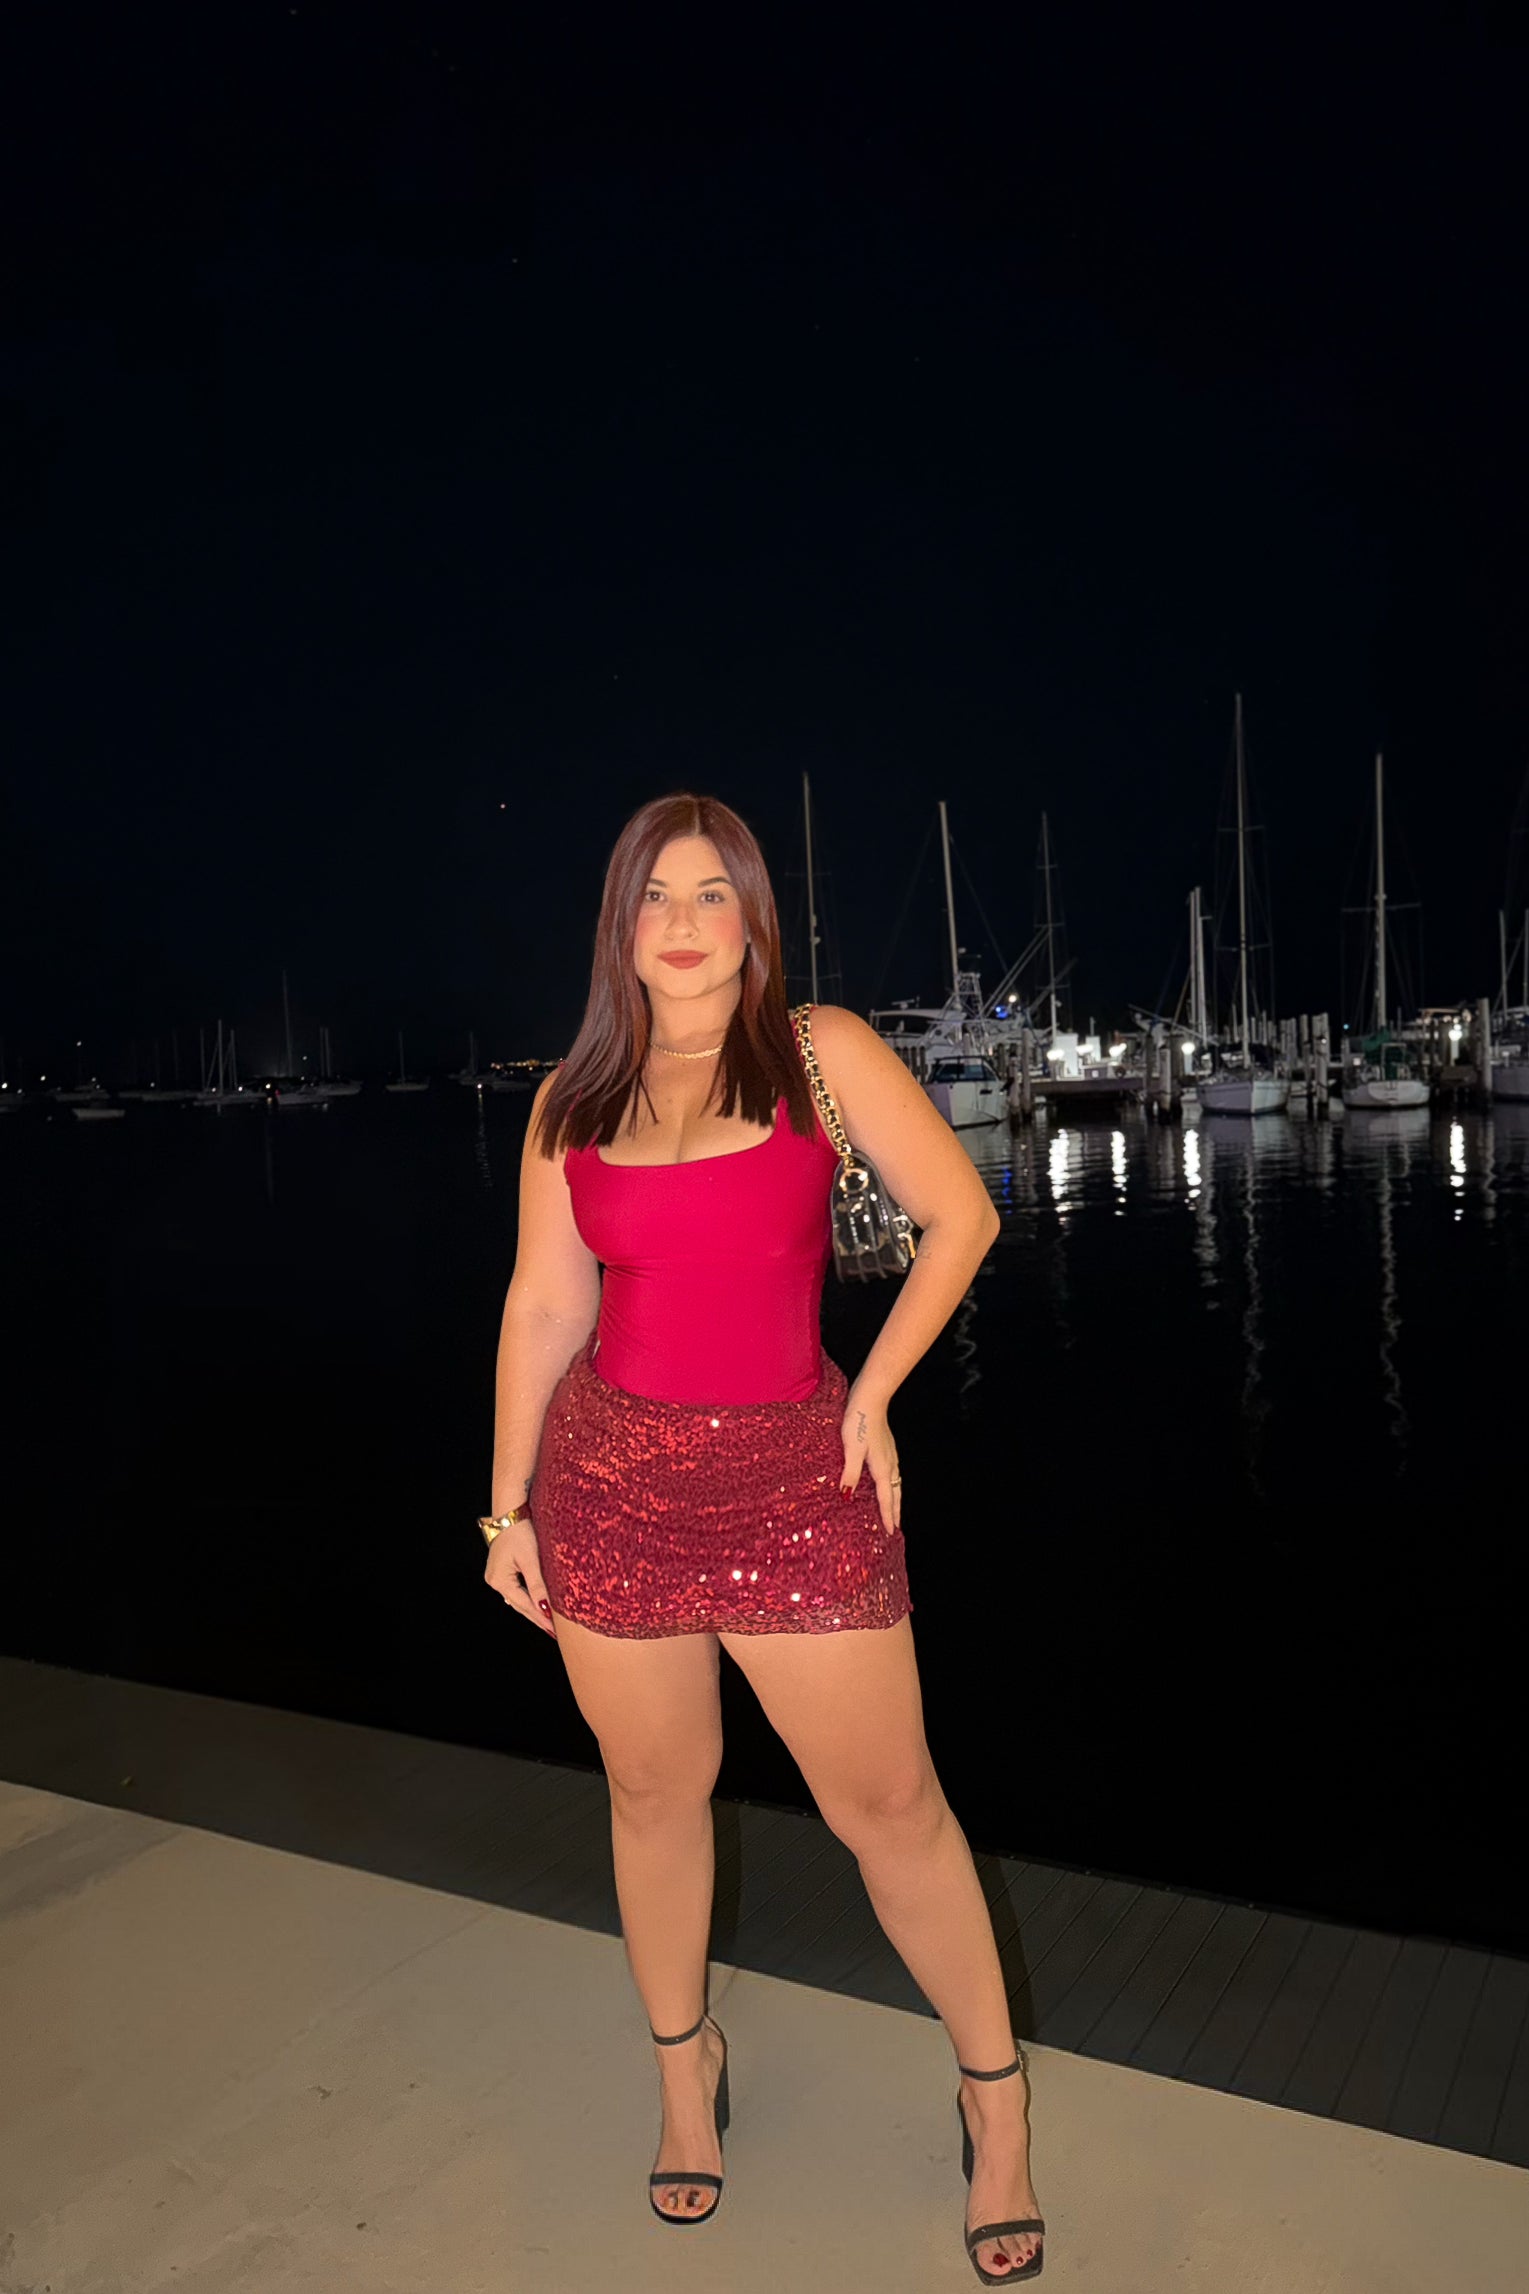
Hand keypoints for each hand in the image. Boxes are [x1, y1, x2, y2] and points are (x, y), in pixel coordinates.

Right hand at [484, 1517, 557, 1636]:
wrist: (510, 1512)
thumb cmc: (521, 1532)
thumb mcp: (531, 1559)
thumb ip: (537, 1585)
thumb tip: (544, 1609)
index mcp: (499, 1580)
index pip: (524, 1604)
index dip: (540, 1617)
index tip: (554, 1630)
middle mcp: (495, 1581)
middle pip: (520, 1605)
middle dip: (537, 1618)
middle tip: (554, 1633)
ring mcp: (497, 1576)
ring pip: (518, 1599)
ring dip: (533, 1609)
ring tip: (548, 1624)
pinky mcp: (503, 1570)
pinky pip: (517, 1590)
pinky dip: (529, 1598)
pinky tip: (537, 1606)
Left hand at [839, 1389, 901, 1532]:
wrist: (870, 1398)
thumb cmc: (859, 1422)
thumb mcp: (850, 1448)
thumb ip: (850, 1473)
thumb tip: (848, 1496)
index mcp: (882, 1466)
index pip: (886, 1497)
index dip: (888, 1515)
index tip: (891, 1531)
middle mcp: (889, 1462)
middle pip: (895, 1492)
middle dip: (896, 1510)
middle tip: (896, 1526)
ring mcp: (890, 1453)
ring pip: (895, 1482)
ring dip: (895, 1498)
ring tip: (894, 1509)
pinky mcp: (886, 1446)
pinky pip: (892, 1472)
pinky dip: (891, 1484)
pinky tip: (885, 1481)